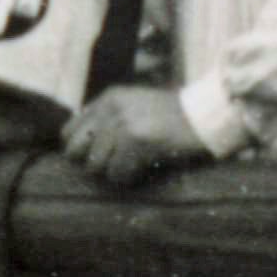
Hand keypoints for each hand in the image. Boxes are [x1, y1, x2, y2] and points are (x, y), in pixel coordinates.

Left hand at [62, 84, 214, 188]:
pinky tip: (143, 170)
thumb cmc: (175, 118)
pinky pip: (118, 174)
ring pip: (96, 166)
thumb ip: (110, 119)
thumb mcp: (136, 106)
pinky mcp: (137, 140)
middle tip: (114, 166)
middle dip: (93, 163)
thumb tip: (82, 147)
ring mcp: (123, 123)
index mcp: (109, 98)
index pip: (69, 132)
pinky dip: (128, 178)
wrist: (207, 116)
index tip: (99, 158)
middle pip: (76, 151)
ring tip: (133, 167)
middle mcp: (111, 108)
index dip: (80, 150)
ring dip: (113, 172)